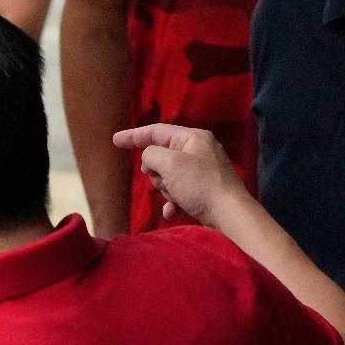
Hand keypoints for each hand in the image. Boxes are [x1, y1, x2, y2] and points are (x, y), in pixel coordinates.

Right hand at [112, 123, 252, 226]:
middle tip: (166, 181)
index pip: (156, 131)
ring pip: (167, 177)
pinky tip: (174, 211)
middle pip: (160, 157)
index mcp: (193, 138)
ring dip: (166, 189)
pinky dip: (173, 202)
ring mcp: (201, 171)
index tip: (115, 140)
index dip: (134, 136)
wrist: (229, 213)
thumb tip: (149, 161)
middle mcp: (198, 151)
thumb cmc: (200, 185)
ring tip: (178, 196)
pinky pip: (178, 192)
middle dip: (157, 173)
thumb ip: (150, 155)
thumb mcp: (169, 163)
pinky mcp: (203, 189)